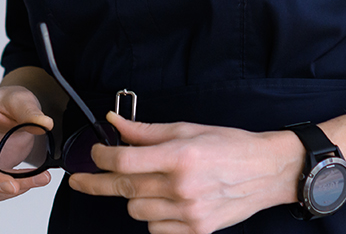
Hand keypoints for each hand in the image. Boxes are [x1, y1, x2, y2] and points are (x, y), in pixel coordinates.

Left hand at [68, 112, 304, 233]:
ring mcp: (189, 213)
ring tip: (150, 182)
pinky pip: (156, 228)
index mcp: (179, 156)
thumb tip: (115, 123)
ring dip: (134, 196)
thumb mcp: (187, 129)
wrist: (265, 171)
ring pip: (137, 211)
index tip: (93, 154)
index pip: (125, 161)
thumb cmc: (228, 144)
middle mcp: (182, 187)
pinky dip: (153, 215)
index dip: (101, 158)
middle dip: (97, 183)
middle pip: (124, 189)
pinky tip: (166, 199)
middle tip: (79, 180)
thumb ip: (147, 131)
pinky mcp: (196, 232)